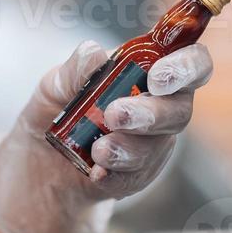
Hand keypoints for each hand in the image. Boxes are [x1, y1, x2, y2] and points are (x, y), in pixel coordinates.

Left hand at [0, 40, 214, 232]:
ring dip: (129, 148)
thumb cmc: (58, 109)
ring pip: (158, 148)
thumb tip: (95, 54)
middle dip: (150, 114)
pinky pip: (136, 178)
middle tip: (115, 114)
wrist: (38, 160)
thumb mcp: (55, 84)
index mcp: (150, 72)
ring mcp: (151, 145)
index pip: (192, 63)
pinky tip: (95, 172)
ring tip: (97, 148)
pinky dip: (115, 174)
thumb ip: (76, 68)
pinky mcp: (136, 176)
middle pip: (180, 111)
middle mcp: (161, 108)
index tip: (156, 77)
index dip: (185, 67)